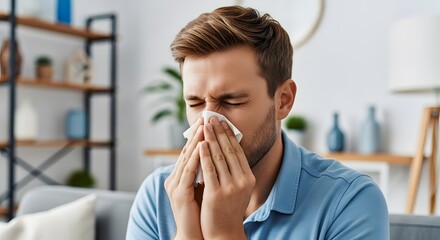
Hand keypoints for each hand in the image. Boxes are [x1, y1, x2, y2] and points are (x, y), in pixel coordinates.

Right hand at [164, 118, 203, 239]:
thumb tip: (217, 155)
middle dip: (198, 133)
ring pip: (187, 157)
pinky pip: (189, 171)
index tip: (209, 121)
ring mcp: (175, 185)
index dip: (199, 136)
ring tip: (204, 126)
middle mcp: (175, 178)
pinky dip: (195, 156)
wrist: (195, 234)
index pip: (190, 151)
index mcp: (180, 176)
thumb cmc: (202, 212)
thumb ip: (206, 172)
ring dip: (196, 140)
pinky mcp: (179, 193)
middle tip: (206, 117)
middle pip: (187, 151)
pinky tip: (202, 146)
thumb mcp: (204, 187)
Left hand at [199, 117, 255, 239]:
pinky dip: (205, 155)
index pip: (237, 151)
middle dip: (219, 132)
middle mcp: (242, 181)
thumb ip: (233, 170)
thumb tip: (226, 148)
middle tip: (212, 118)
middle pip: (229, 150)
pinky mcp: (217, 193)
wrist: (223, 232)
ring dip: (211, 139)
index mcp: (248, 178)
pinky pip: (209, 169)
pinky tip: (201, 144)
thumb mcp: (236, 188)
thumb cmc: (227, 208)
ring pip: (219, 157)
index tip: (222, 121)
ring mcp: (230, 187)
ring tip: (204, 126)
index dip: (229, 134)